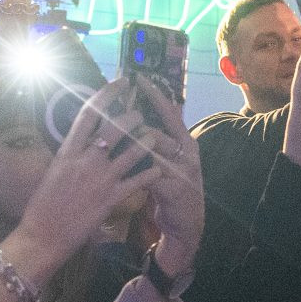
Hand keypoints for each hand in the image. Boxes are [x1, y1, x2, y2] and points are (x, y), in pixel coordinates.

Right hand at [2, 81, 161, 277]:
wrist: (42, 236)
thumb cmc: (43, 205)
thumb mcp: (53, 172)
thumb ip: (70, 154)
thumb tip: (81, 140)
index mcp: (67, 151)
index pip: (88, 113)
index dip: (106, 94)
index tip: (119, 82)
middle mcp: (84, 160)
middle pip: (114, 127)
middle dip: (132, 116)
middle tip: (140, 114)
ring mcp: (98, 179)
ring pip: (131, 152)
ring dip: (146, 141)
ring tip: (154, 136)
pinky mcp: (109, 199)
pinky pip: (137, 182)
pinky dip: (150, 174)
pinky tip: (158, 169)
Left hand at [129, 78, 202, 276]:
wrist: (187, 223)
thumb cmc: (172, 187)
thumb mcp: (169, 161)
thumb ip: (155, 142)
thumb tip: (133, 118)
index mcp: (186, 141)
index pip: (169, 112)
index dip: (154, 95)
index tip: (139, 77)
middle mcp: (188, 152)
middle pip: (157, 130)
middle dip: (134, 124)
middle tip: (113, 114)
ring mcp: (183, 170)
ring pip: (153, 151)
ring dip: (131, 146)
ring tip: (112, 139)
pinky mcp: (174, 190)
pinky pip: (149, 176)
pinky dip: (133, 171)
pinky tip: (119, 169)